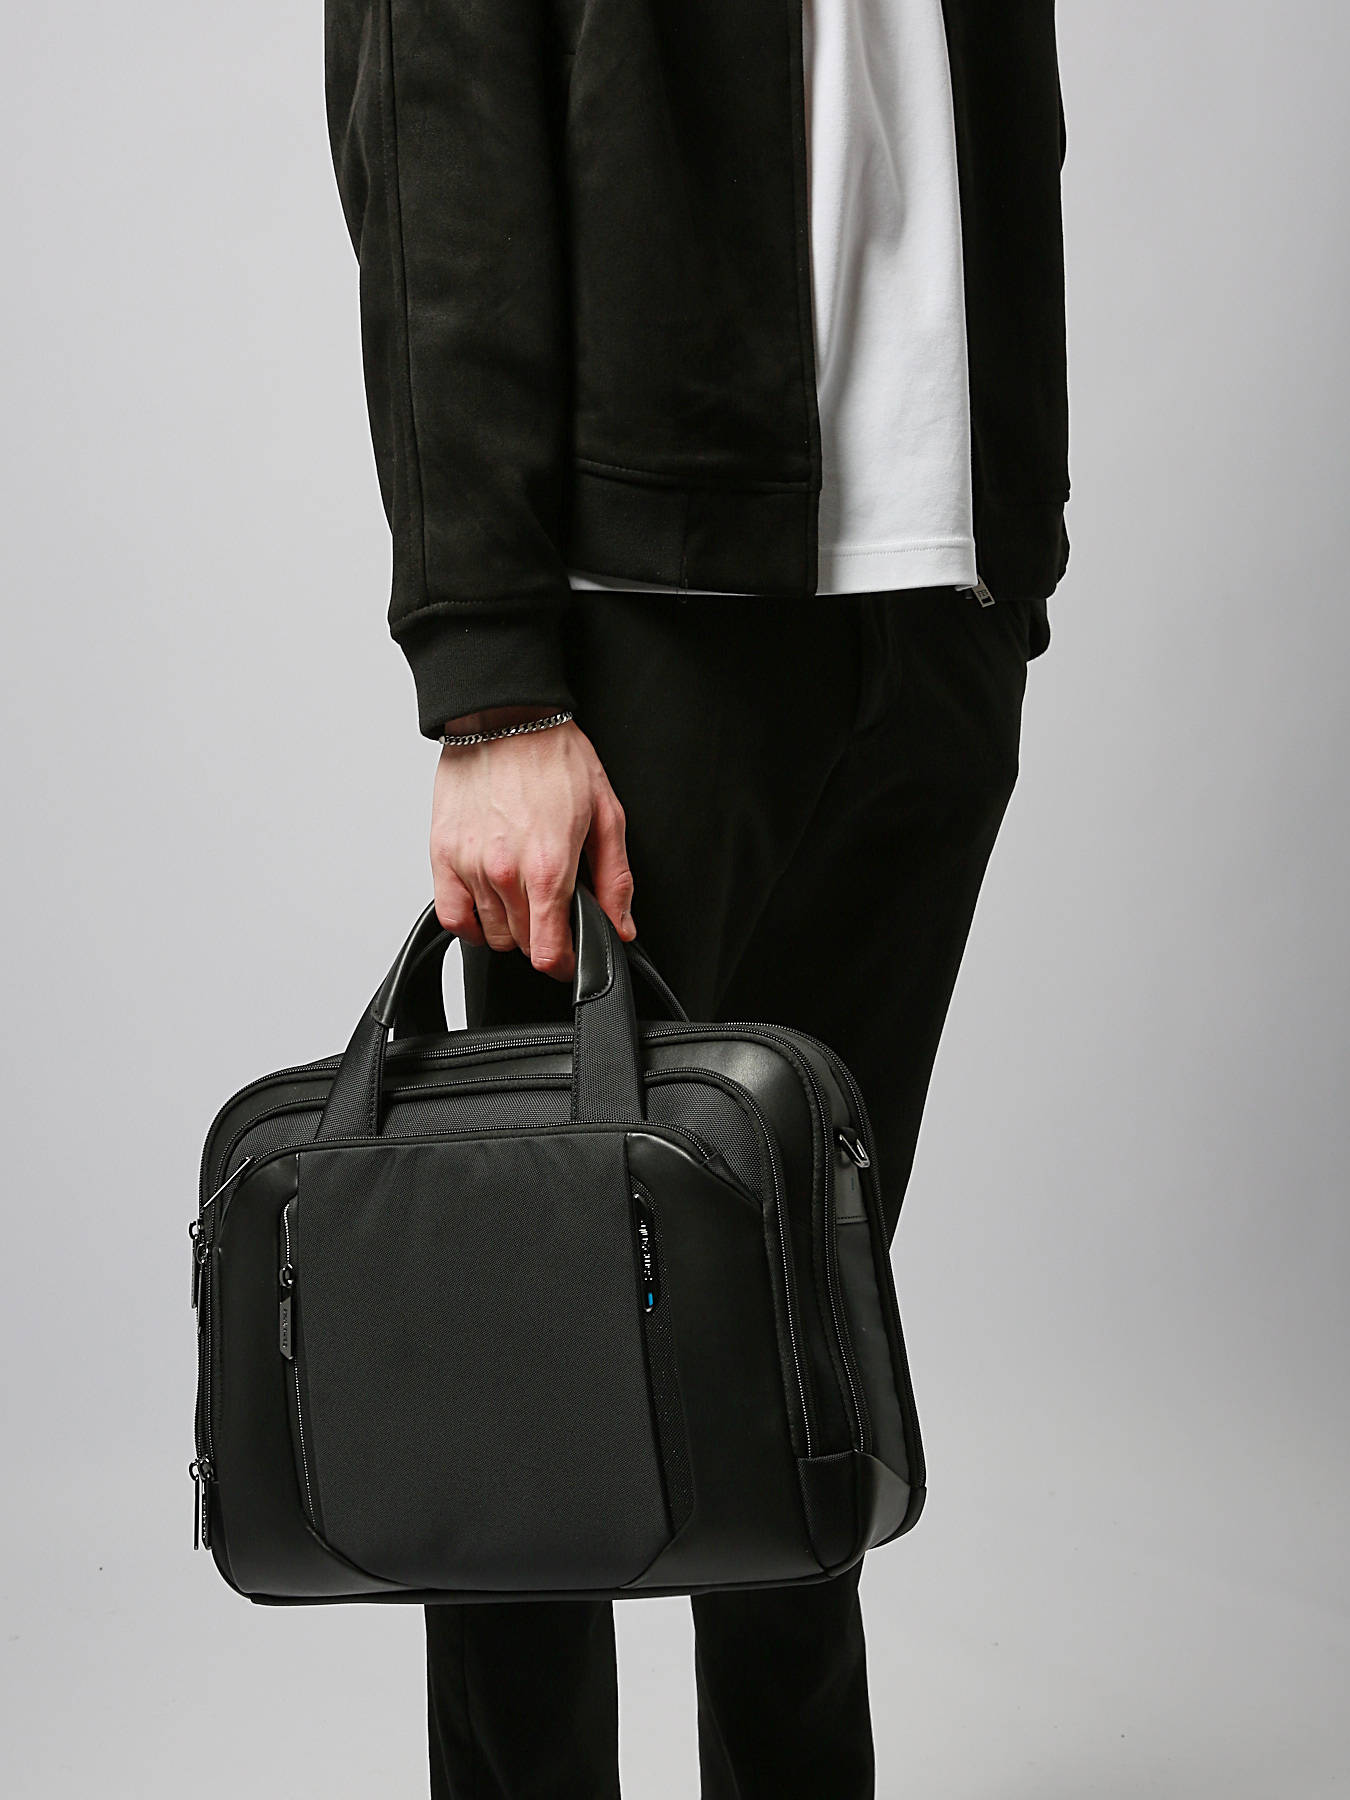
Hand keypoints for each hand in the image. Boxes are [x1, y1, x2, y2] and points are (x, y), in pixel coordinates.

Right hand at [430, 706, 635, 982]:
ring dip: (509, 926)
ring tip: (522, 892)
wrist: (505, 716)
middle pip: (520, 944)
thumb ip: (615, 879)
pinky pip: (451, 917)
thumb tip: (620, 926)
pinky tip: (487, 904)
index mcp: (549, 866)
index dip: (564, 963)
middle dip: (542, 936)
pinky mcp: (442, 855)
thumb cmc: (555, 756)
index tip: (570, 956)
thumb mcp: (606, 814)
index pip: (548, 952)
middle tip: (553, 906)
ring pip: (489, 934)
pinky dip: (469, 922)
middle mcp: (504, 872)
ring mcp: (469, 865)